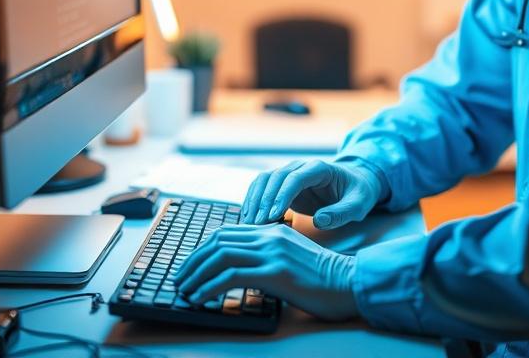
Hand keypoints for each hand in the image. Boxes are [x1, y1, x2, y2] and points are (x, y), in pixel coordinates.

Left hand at [174, 223, 357, 320]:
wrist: (348, 283)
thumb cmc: (321, 278)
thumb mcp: (291, 258)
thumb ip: (268, 255)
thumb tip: (238, 270)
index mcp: (273, 229)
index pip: (227, 232)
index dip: (203, 248)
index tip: (190, 266)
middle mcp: (270, 235)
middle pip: (219, 240)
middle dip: (193, 260)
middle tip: (180, 278)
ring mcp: (272, 252)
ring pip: (220, 255)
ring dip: (196, 273)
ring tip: (184, 289)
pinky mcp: (275, 272)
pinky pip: (230, 276)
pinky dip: (208, 287)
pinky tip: (200, 298)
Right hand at [242, 159, 382, 228]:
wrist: (354, 184)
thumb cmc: (358, 194)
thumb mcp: (359, 205)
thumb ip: (342, 213)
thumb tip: (320, 221)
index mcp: (320, 168)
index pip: (295, 178)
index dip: (282, 195)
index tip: (272, 215)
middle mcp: (301, 167)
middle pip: (275, 177)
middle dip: (264, 201)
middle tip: (256, 225)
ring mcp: (290, 174)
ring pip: (264, 180)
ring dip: (254, 200)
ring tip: (249, 224)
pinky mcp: (283, 184)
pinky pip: (263, 188)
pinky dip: (253, 200)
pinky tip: (248, 219)